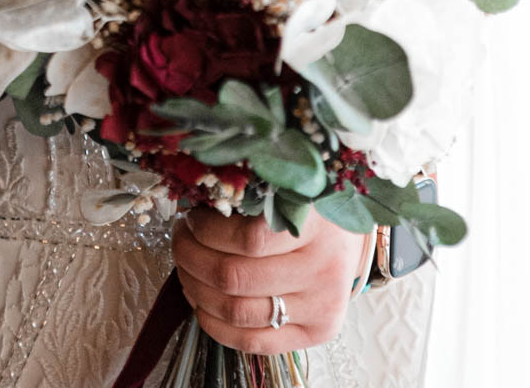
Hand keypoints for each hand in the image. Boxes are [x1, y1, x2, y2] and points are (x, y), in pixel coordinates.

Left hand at [172, 207, 367, 354]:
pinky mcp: (317, 333)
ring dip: (197, 290)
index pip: (247, 240)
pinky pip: (254, 342)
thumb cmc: (310, 207)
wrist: (349, 237)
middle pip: (235, 278)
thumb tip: (192, 204)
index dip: (207, 231)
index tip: (191, 217)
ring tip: (187, 268)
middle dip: (192, 258)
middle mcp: (322, 271)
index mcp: (314, 226)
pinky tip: (200, 303)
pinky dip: (215, 325)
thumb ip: (248, 196)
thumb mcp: (286, 188)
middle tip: (180, 239)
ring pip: (238, 312)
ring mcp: (321, 307)